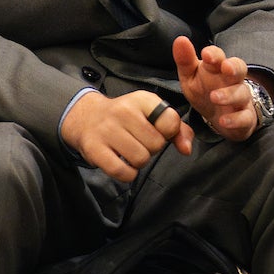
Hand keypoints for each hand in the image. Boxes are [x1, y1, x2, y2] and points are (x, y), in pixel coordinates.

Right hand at [63, 90, 190, 181]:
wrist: (87, 117)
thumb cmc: (127, 118)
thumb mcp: (153, 114)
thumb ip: (177, 129)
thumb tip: (186, 150)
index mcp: (142, 99)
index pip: (170, 121)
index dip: (169, 133)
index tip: (158, 131)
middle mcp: (124, 111)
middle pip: (156, 144)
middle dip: (152, 148)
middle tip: (140, 141)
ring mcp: (107, 130)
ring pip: (141, 159)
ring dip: (139, 161)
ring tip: (130, 150)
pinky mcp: (94, 149)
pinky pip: (123, 172)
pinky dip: (127, 174)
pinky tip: (122, 163)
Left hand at [175, 36, 261, 141]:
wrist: (218, 117)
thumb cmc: (204, 90)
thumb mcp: (190, 76)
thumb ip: (185, 60)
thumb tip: (180, 39)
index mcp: (217, 68)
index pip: (219, 57)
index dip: (215, 55)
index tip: (206, 54)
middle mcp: (232, 81)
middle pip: (239, 69)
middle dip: (234, 67)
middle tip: (226, 67)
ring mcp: (240, 99)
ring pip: (242, 93)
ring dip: (230, 95)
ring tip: (214, 97)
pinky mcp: (244, 117)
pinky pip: (245, 117)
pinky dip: (236, 119)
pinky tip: (224, 121)